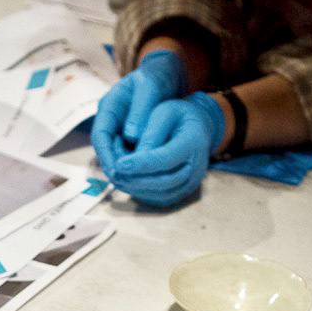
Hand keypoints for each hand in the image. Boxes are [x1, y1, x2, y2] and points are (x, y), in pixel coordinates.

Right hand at [91, 49, 186, 177]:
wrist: (168, 73)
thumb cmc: (159, 75)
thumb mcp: (151, 86)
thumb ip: (141, 109)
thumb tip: (131, 136)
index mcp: (110, 106)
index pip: (100, 135)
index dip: (106, 155)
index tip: (116, 170)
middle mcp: (112, 120)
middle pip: (106, 149)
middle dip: (114, 167)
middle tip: (127, 183)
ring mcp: (121, 128)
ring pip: (118, 154)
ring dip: (126, 169)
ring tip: (138, 183)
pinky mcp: (132, 136)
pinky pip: (130, 154)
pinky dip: (137, 166)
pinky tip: (147, 176)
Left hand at [110, 93, 224, 206]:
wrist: (198, 130)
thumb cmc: (178, 117)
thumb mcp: (165, 112)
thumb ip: (152, 131)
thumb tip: (134, 155)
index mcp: (193, 143)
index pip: (166, 158)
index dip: (141, 163)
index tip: (119, 164)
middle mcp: (195, 168)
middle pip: (163, 181)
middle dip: (135, 179)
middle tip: (113, 172)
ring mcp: (189, 184)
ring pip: (159, 194)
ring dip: (135, 188)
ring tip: (116, 175)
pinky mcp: (180, 193)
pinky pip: (158, 198)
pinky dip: (139, 192)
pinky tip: (126, 180)